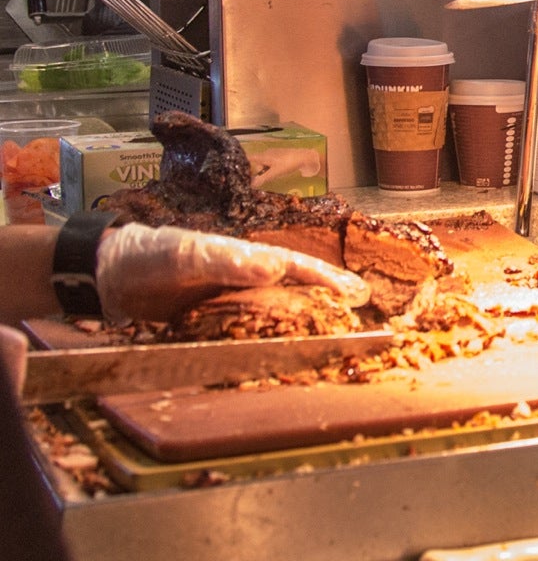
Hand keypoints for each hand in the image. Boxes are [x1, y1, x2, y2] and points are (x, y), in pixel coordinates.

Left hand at [96, 224, 369, 323]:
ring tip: (329, 343)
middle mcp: (241, 282)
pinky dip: (265, 347)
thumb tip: (278, 268)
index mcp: (244, 260)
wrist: (104, 275)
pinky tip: (277, 360)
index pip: (297, 269)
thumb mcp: (185, 253)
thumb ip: (227, 260)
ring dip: (300, 328)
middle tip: (357, 321)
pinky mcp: (206, 328)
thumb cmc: (146, 255)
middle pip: (293, 294)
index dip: (328, 281)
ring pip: (273, 316)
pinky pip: (244, 337)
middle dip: (325, 305)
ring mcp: (225, 305)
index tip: (357, 294)